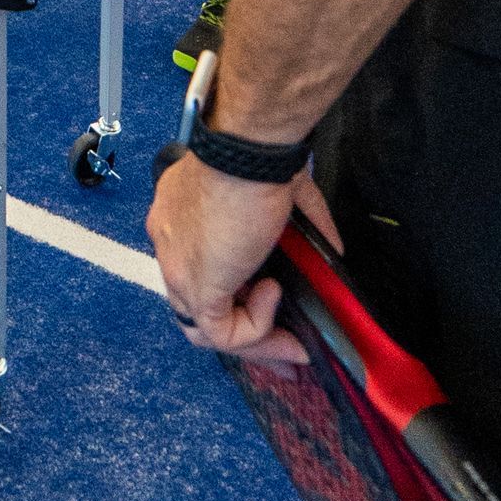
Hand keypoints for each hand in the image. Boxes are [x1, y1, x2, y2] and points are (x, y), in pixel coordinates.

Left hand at [146, 151, 344, 365]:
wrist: (248, 152)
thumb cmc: (260, 158)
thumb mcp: (284, 194)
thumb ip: (305, 227)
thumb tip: (332, 252)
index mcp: (180, 216)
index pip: (198, 270)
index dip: (236, 295)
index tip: (274, 303)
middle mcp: (168, 243)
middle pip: (199, 305)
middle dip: (246, 332)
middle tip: (288, 347)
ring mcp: (178, 266)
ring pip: (206, 327)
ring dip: (255, 340)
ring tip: (292, 343)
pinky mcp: (196, 285)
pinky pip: (223, 332)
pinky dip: (257, 327)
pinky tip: (276, 293)